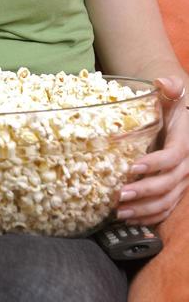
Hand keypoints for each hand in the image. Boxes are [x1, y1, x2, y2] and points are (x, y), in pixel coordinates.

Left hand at [117, 76, 188, 224]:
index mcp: (185, 143)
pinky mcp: (176, 191)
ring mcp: (182, 181)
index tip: (132, 167)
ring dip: (143, 209)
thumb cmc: (172, 106)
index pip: (172, 157)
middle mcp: (186, 165)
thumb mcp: (173, 94)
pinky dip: (149, 217)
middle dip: (143, 192)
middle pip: (168, 184)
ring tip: (120, 211)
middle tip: (119, 195)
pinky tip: (130, 219)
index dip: (154, 164)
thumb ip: (170, 88)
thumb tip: (164, 82)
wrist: (184, 118)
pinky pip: (165, 209)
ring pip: (166, 201)